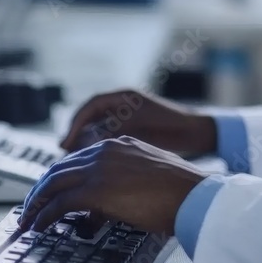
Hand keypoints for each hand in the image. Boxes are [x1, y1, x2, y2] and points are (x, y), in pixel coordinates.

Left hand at [18, 136, 208, 234]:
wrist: (193, 194)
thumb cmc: (181, 191)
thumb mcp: (148, 176)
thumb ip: (124, 181)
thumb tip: (107, 205)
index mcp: (119, 144)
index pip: (77, 158)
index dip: (59, 177)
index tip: (51, 192)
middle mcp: (105, 151)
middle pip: (59, 168)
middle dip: (40, 189)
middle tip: (30, 208)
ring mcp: (99, 168)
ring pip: (53, 183)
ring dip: (36, 203)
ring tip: (27, 221)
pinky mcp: (96, 190)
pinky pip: (60, 203)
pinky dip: (44, 216)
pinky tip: (39, 227)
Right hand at [61, 89, 216, 157]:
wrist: (195, 132)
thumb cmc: (171, 122)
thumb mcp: (137, 123)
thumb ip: (110, 130)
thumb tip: (85, 142)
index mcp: (123, 97)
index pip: (90, 106)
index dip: (75, 123)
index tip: (66, 141)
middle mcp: (123, 106)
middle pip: (91, 120)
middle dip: (78, 136)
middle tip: (67, 154)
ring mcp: (128, 121)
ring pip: (99, 132)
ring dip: (88, 146)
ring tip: (78, 162)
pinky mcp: (134, 136)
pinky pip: (111, 142)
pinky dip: (102, 152)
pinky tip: (97, 166)